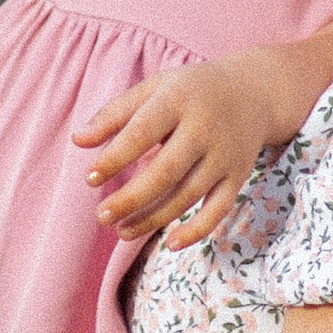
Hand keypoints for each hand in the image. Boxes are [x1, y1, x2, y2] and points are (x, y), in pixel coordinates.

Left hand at [75, 48, 296, 248]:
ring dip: (153, 219)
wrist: (255, 91)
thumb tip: (78, 141)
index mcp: (178, 100)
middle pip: (166, 171)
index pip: (142, 132)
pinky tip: (170, 244)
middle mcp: (205, 128)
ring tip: (121, 231)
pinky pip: (219, 209)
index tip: (89, 179)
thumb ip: (114, 114)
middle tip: (102, 216)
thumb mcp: (153, 89)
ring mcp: (224, 155)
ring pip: (188, 195)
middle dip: (132, 199)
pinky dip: (198, 230)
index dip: (114, 158)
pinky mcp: (238, 176)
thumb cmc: (190, 91)